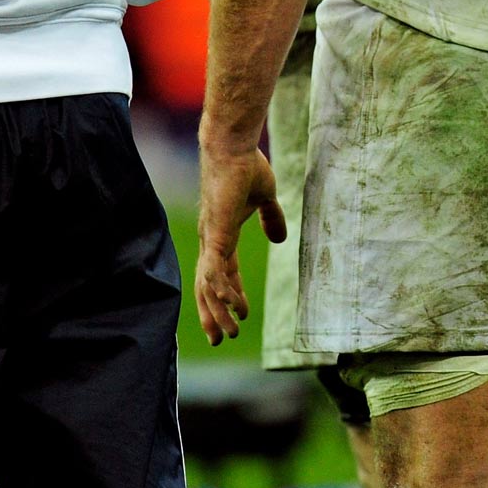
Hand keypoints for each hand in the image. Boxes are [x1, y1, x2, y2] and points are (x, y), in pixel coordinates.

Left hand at [195, 144, 285, 344]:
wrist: (233, 148)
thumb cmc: (247, 167)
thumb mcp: (265, 198)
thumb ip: (271, 218)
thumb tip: (280, 238)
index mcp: (222, 235)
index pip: (222, 273)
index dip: (230, 295)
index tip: (242, 314)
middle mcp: (211, 241)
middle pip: (207, 287)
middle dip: (212, 314)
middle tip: (220, 338)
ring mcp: (211, 238)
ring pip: (208, 285)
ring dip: (217, 311)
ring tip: (227, 333)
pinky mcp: (216, 232)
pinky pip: (216, 269)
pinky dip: (221, 290)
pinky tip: (231, 305)